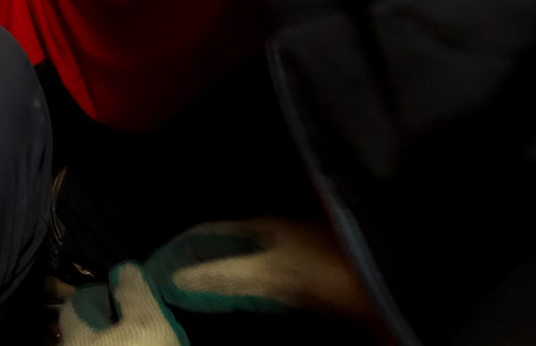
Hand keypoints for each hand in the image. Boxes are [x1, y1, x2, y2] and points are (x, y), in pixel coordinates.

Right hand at [60, 220, 373, 344]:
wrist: (386, 283)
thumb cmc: (329, 269)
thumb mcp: (273, 272)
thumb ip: (225, 275)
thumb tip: (173, 278)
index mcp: (260, 225)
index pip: (203, 232)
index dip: (174, 250)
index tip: (149, 271)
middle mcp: (270, 237)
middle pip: (220, 250)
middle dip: (192, 266)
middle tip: (164, 290)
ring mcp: (287, 259)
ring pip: (238, 268)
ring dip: (215, 283)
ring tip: (189, 303)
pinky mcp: (302, 283)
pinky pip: (258, 286)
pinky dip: (238, 296)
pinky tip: (231, 311)